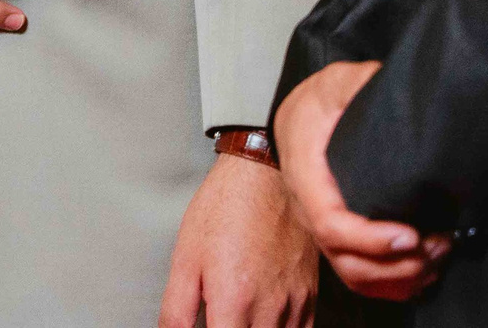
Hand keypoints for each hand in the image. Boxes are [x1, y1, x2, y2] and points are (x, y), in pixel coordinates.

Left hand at [156, 153, 316, 327]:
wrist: (265, 175)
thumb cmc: (224, 208)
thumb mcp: (185, 257)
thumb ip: (176, 309)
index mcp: (234, 301)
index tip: (206, 324)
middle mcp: (270, 308)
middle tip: (219, 317)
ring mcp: (295, 304)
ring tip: (237, 317)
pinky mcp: (311, 296)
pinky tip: (262, 321)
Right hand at [273, 61, 448, 299]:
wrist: (296, 118)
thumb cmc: (318, 102)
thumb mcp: (336, 82)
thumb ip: (358, 83)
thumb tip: (387, 83)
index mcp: (306, 176)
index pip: (331, 224)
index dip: (370, 240)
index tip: (411, 235)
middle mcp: (311, 212)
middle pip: (347, 262)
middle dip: (398, 265)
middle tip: (440, 243)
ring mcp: (323, 231)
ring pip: (356, 277)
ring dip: (401, 278)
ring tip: (440, 253)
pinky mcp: (338, 240)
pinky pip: (361, 279)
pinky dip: (394, 286)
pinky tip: (425, 270)